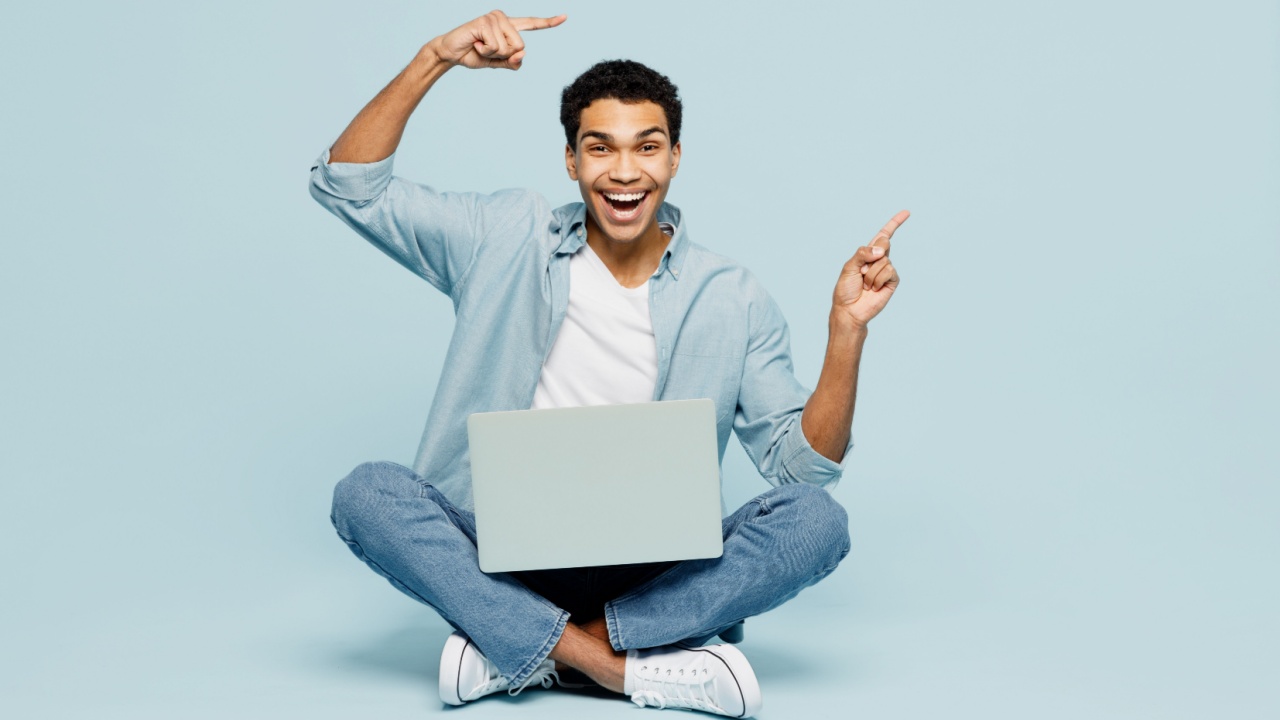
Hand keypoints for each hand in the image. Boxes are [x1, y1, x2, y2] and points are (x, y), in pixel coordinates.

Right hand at [430, 10, 565, 69]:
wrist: (451, 53)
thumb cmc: (474, 55)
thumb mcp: (498, 63)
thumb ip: (512, 62)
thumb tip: (522, 55)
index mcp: (509, 26)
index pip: (531, 24)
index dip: (548, 22)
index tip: (564, 17)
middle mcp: (503, 18)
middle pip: (521, 46)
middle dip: (505, 55)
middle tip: (487, 50)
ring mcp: (493, 17)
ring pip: (508, 47)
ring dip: (493, 54)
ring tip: (480, 46)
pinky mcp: (484, 22)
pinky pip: (496, 46)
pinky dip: (485, 50)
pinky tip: (475, 43)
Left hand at [831, 210, 908, 328]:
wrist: (850, 310)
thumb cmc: (846, 289)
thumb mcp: (849, 267)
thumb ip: (862, 254)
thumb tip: (882, 250)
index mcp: (868, 254)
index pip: (884, 235)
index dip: (894, 223)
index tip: (906, 212)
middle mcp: (880, 260)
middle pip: (884, 243)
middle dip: (872, 254)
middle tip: (862, 271)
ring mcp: (887, 270)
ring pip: (884, 260)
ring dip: (870, 273)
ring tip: (865, 284)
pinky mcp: (892, 281)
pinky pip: (889, 271)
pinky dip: (878, 279)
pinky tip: (873, 288)